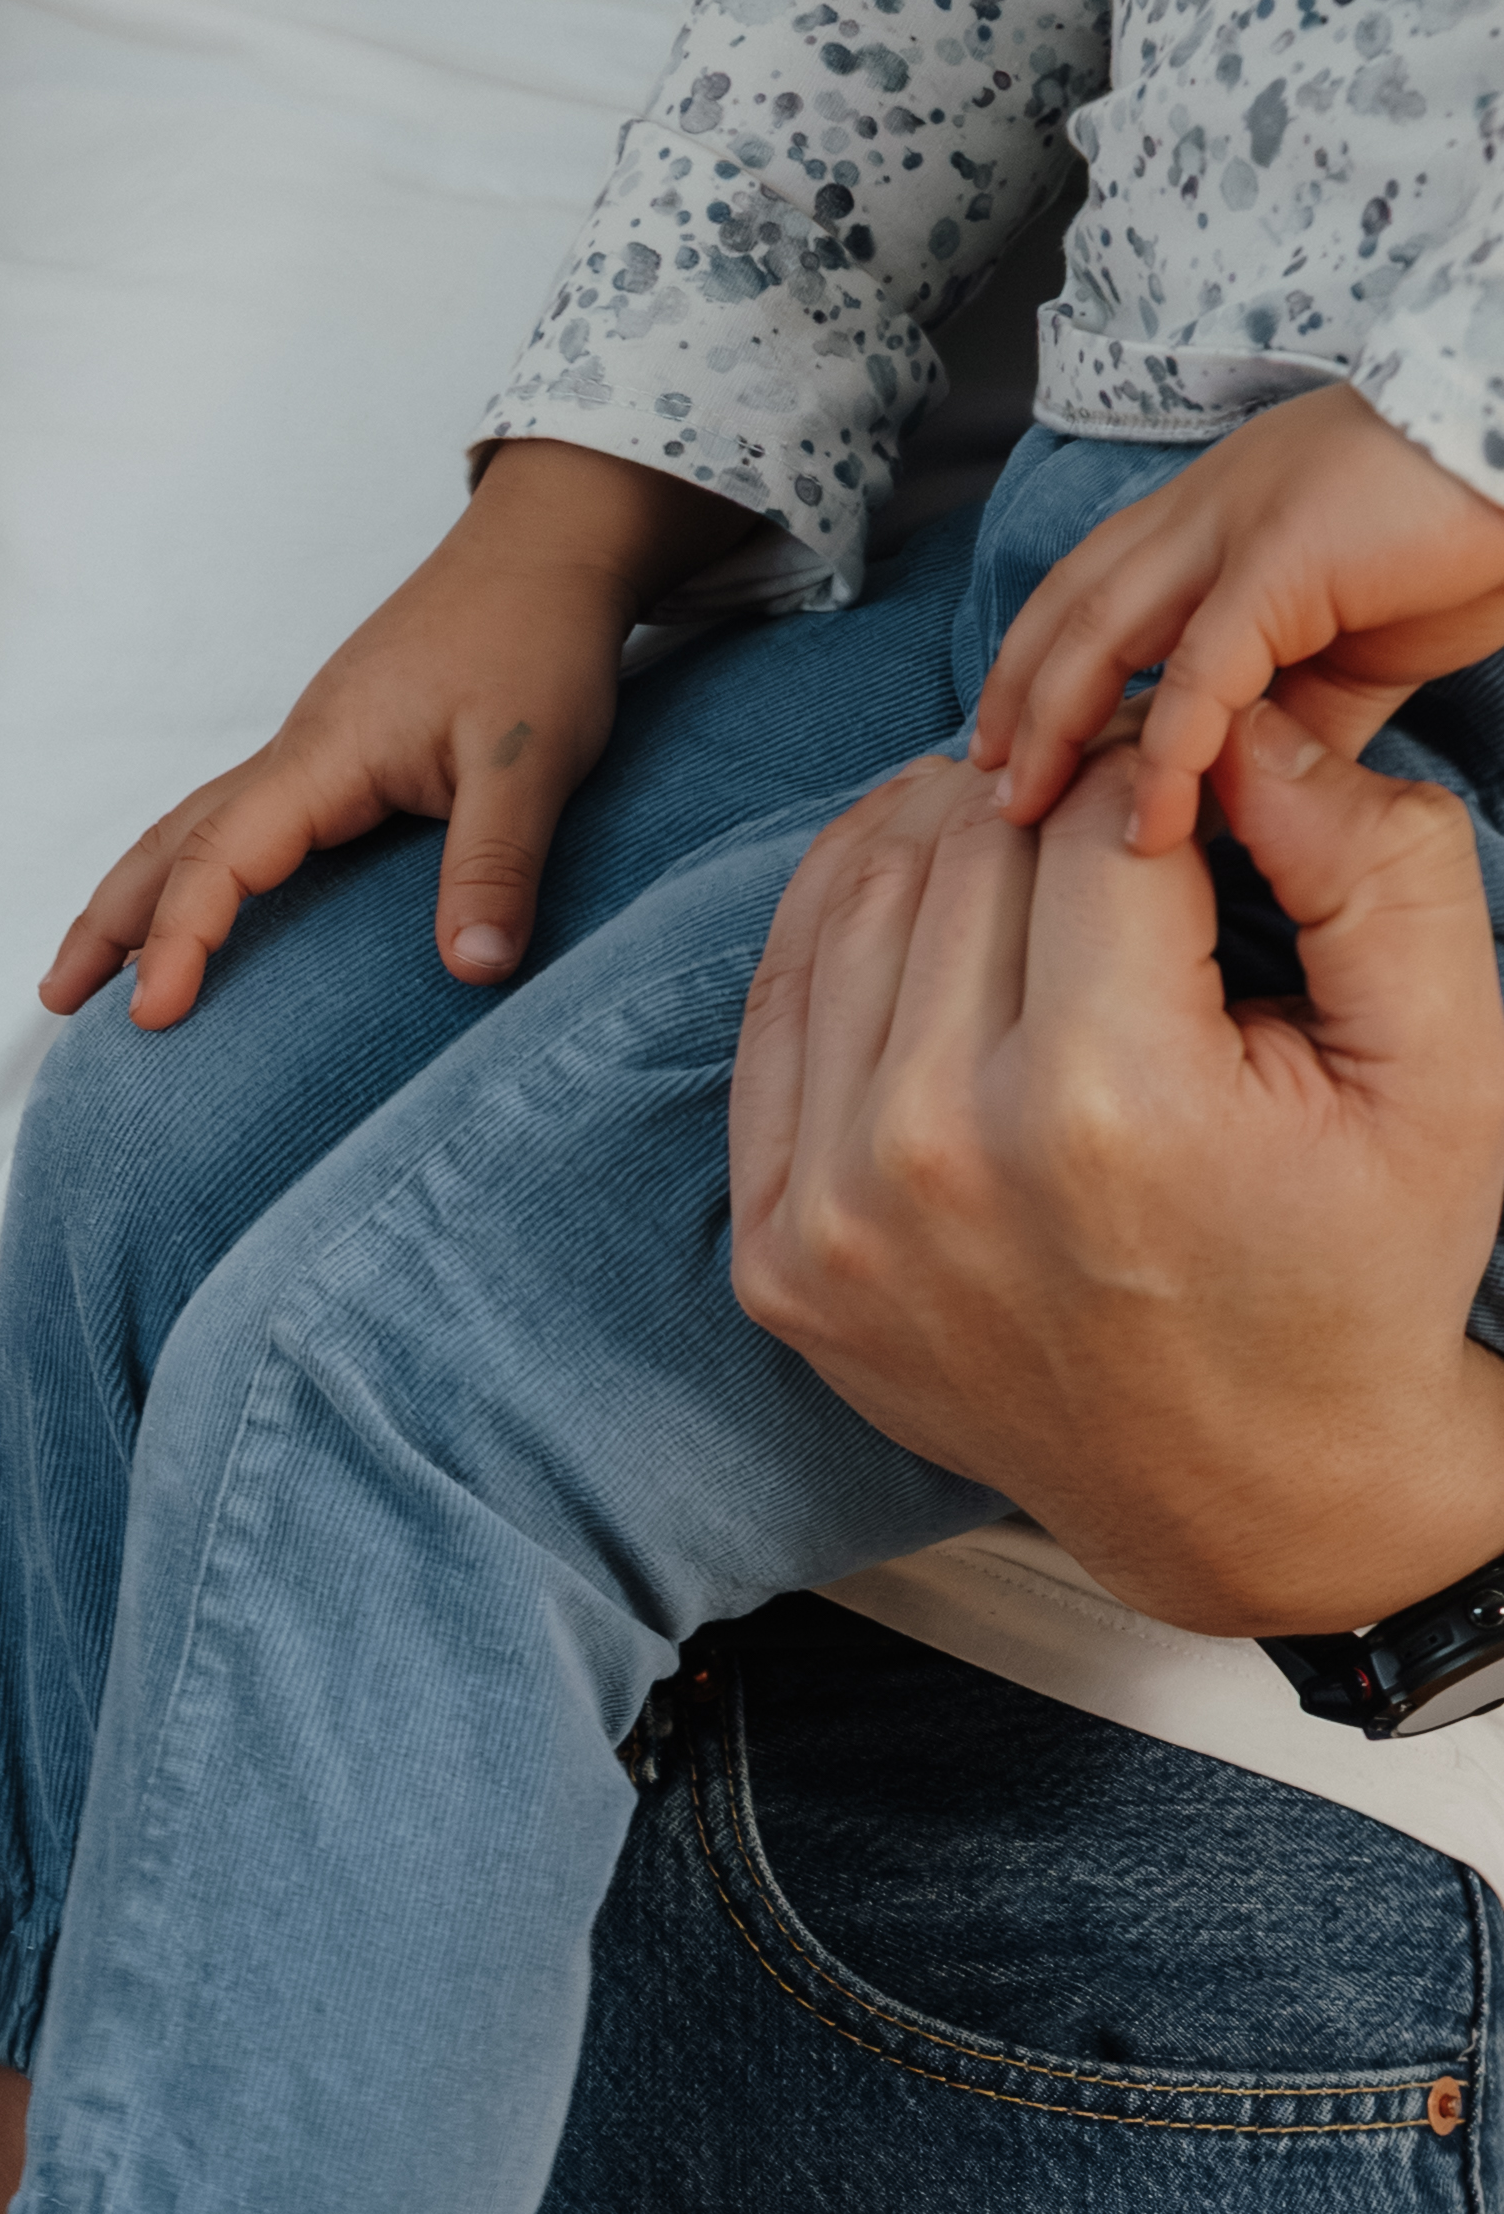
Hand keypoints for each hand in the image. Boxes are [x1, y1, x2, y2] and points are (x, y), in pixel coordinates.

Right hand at [41, 440, 742, 1029]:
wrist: (550, 543)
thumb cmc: (539, 636)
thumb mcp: (533, 758)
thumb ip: (498, 864)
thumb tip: (474, 971)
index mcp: (324, 754)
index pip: (219, 855)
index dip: (178, 937)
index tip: (148, 1014)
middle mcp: (297, 752)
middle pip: (169, 839)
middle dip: (107, 921)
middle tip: (54, 1000)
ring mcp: (311, 749)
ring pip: (193, 826)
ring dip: (136, 896)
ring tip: (95, 971)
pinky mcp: (337, 749)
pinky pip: (237, 820)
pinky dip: (191, 871)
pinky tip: (200, 909)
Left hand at [732, 707, 1503, 1632]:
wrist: (1257, 1491)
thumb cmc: (1358, 1273)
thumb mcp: (1445, 1065)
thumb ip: (1371, 863)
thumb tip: (1233, 722)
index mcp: (1108, 1107)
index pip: (1095, 815)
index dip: (1159, 768)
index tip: (1200, 796)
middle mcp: (935, 1162)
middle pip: (965, 848)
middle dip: (1054, 798)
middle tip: (1122, 818)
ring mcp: (834, 1220)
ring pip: (859, 904)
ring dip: (948, 839)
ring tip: (1031, 836)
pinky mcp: (778, 1258)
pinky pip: (778, 1013)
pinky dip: (848, 924)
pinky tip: (927, 898)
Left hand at [971, 384, 1503, 854]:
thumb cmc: (1464, 532)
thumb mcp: (1354, 638)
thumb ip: (1289, 707)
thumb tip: (1236, 788)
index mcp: (1219, 506)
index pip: (1091, 584)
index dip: (1035, 663)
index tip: (1004, 741)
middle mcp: (1208, 503)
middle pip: (1071, 605)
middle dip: (1018, 699)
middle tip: (988, 788)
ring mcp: (1236, 521)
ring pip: (1104, 629)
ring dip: (1056, 726)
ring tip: (1028, 812)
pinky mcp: (1279, 558)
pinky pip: (1201, 671)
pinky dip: (1166, 753)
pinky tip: (1152, 822)